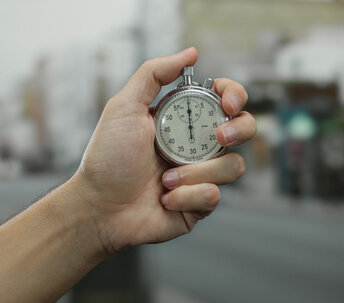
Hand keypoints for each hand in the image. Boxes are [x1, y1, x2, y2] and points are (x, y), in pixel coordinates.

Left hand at [68, 47, 255, 254]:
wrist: (99, 208)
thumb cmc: (107, 159)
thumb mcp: (124, 107)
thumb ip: (154, 74)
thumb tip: (190, 52)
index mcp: (184, 119)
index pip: (224, 99)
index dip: (235, 95)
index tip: (228, 103)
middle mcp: (197, 145)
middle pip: (244, 129)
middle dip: (240, 130)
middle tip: (219, 138)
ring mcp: (201, 175)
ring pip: (233, 166)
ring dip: (198, 172)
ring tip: (165, 179)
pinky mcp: (200, 204)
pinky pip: (214, 196)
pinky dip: (188, 196)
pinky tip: (165, 198)